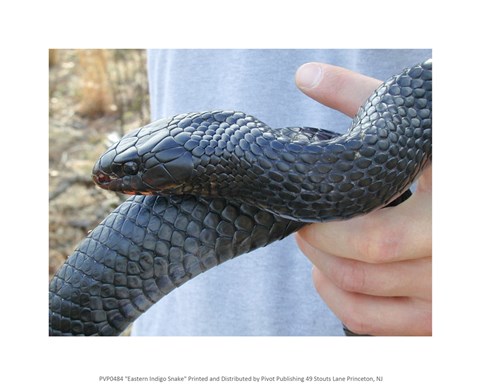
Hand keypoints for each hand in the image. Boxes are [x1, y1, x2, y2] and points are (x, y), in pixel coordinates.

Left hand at [294, 62, 431, 335]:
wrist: (469, 188)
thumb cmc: (451, 155)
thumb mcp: (419, 125)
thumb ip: (362, 99)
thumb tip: (305, 75)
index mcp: (451, 207)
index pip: (373, 239)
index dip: (323, 230)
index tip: (304, 209)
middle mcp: (455, 259)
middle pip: (362, 273)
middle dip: (319, 248)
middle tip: (306, 225)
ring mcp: (451, 298)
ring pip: (365, 306)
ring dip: (326, 277)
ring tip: (318, 248)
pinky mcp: (442, 321)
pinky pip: (380, 330)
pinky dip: (347, 306)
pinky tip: (337, 278)